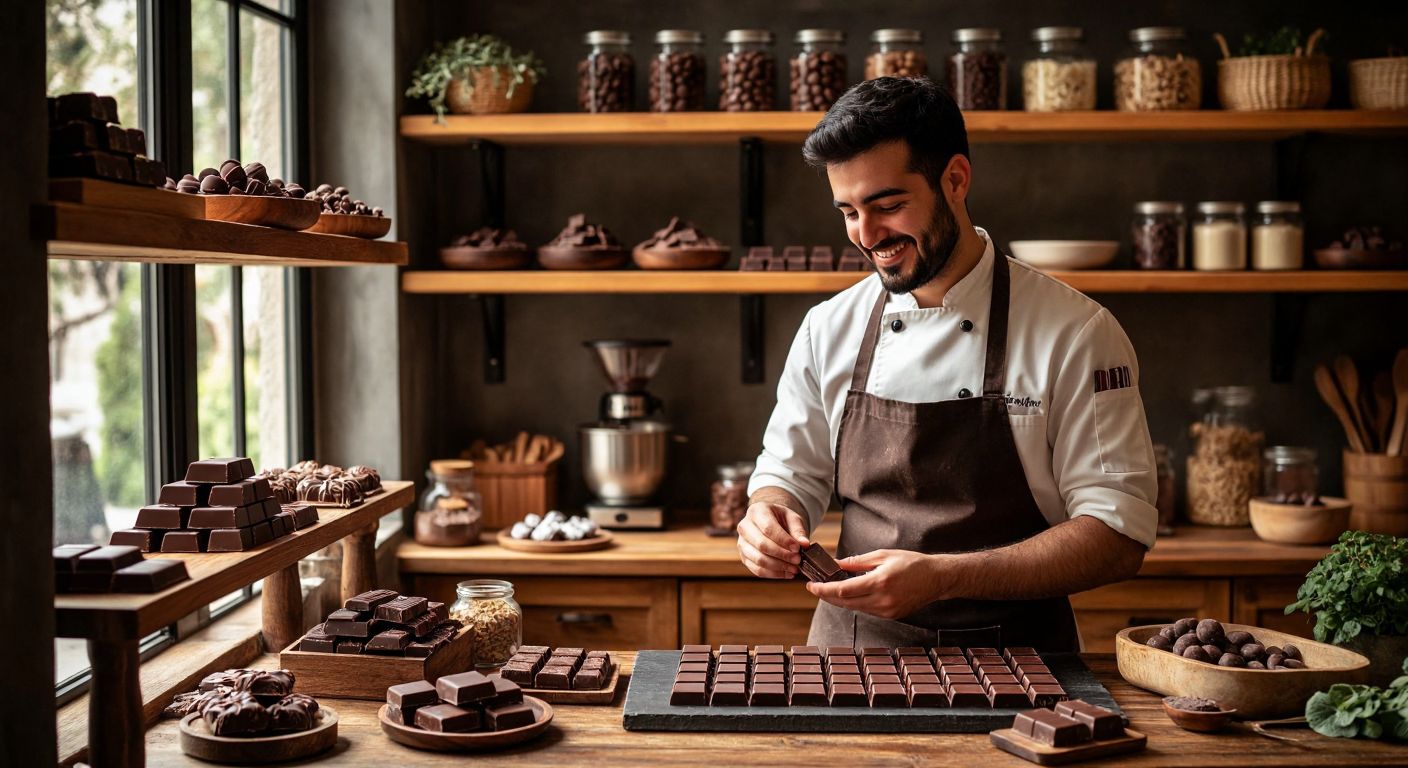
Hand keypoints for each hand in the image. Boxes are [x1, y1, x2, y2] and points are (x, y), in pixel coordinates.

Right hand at [736, 502, 809, 578]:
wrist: (771, 523)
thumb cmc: (782, 519)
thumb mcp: (793, 519)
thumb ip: (798, 531)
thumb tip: (805, 544)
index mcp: (757, 511)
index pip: (768, 528)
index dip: (783, 540)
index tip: (797, 548)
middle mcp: (745, 527)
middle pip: (762, 545)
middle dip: (782, 555)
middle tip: (798, 560)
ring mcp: (742, 543)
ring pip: (758, 559)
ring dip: (779, 566)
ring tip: (794, 568)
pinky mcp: (744, 557)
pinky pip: (757, 570)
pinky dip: (774, 574)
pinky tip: (787, 573)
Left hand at [806, 549, 950, 619]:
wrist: (936, 578)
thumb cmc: (911, 563)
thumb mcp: (883, 555)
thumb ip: (857, 562)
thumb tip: (835, 564)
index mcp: (879, 582)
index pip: (843, 590)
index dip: (824, 590)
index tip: (811, 585)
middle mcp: (882, 600)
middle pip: (845, 603)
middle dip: (826, 596)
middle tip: (814, 587)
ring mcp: (887, 611)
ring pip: (854, 608)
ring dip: (840, 600)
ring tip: (828, 589)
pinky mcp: (891, 616)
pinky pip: (866, 610)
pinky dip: (855, 603)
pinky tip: (849, 594)